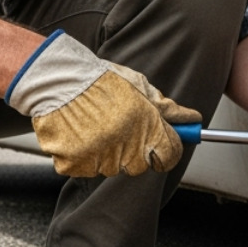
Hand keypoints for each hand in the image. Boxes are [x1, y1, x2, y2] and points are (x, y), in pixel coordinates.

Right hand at [8, 32, 200, 177]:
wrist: (55, 78)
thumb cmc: (98, 79)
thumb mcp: (138, 86)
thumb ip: (167, 108)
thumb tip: (192, 119)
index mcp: (145, 125)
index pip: (169, 156)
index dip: (164, 151)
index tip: (158, 145)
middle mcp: (123, 144)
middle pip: (139, 166)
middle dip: (133, 150)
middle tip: (117, 127)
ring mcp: (98, 157)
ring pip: (110, 168)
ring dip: (106, 153)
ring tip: (93, 125)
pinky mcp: (73, 165)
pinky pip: (85, 169)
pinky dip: (81, 156)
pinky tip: (77, 133)